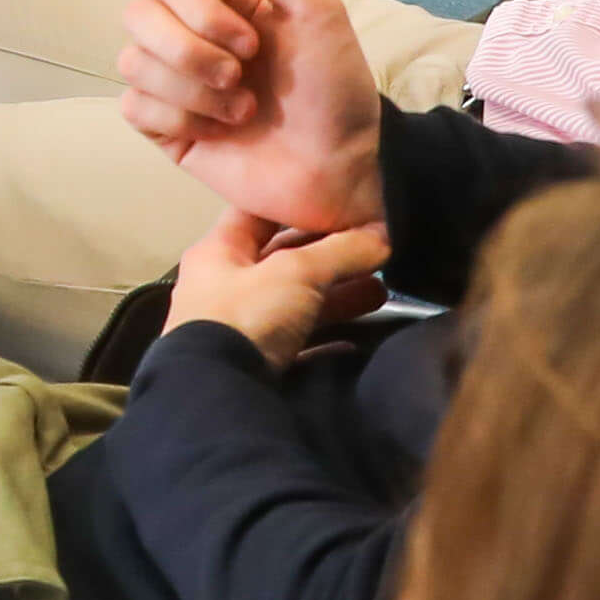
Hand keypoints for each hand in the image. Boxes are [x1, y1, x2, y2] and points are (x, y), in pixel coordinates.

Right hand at [118, 0, 383, 234]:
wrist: (341, 167)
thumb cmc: (335, 90)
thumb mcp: (319, 10)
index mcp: (225, 5)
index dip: (202, 12)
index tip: (252, 43)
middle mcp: (193, 37)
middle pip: (138, 16)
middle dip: (190, 52)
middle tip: (239, 77)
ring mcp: (176, 84)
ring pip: (133, 63)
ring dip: (193, 91)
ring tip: (242, 111)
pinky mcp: (166, 127)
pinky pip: (134, 107)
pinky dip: (179, 118)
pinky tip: (217, 131)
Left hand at [168, 207, 391, 363]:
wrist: (220, 396)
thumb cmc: (245, 317)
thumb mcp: (295, 272)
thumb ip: (340, 251)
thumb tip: (382, 235)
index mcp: (217, 252)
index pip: (257, 214)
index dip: (296, 204)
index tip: (340, 203)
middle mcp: (223, 286)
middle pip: (283, 261)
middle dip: (330, 257)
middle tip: (375, 253)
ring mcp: (239, 327)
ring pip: (296, 303)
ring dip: (337, 297)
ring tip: (381, 293)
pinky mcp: (256, 365)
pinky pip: (300, 345)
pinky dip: (329, 340)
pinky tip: (359, 339)